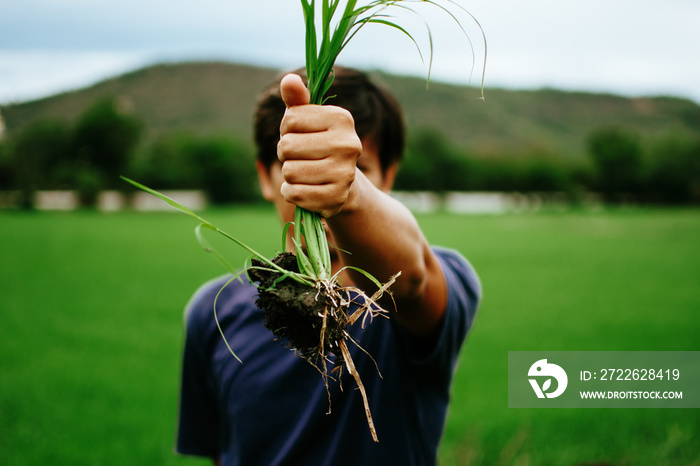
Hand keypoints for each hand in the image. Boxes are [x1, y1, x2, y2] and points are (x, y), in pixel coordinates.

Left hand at [277, 74, 362, 217]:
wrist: (342, 184)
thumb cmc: (317, 144)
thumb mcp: (308, 119)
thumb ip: (297, 99)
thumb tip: (288, 80)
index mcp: (342, 119)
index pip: (290, 119)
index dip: (287, 129)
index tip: (301, 134)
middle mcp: (349, 145)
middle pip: (287, 146)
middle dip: (286, 153)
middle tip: (301, 156)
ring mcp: (344, 174)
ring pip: (289, 171)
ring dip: (289, 174)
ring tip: (305, 172)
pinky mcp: (335, 198)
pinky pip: (293, 193)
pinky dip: (291, 192)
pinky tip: (305, 188)